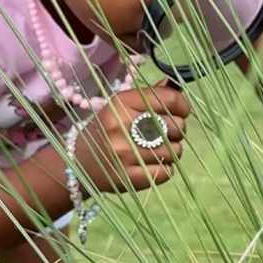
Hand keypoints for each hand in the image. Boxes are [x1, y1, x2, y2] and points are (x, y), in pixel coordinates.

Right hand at [73, 85, 189, 193]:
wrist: (79, 161)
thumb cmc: (107, 129)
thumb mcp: (122, 107)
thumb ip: (149, 96)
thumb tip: (174, 85)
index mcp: (121, 103)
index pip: (168, 99)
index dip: (182, 106)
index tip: (182, 112)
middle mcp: (122, 125)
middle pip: (175, 126)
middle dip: (177, 131)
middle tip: (167, 134)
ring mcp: (124, 153)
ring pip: (174, 151)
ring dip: (173, 151)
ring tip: (158, 150)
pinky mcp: (128, 177)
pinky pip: (165, 172)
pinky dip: (165, 169)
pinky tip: (153, 165)